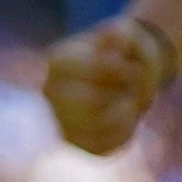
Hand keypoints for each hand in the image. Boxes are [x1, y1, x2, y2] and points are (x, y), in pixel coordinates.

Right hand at [44, 17, 176, 154]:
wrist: (125, 71)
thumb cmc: (124, 51)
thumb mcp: (128, 33)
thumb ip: (121, 34)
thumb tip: (111, 38)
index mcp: (59, 60)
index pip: (99, 70)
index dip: (125, 69)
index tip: (129, 64)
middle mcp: (50, 91)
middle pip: (95, 104)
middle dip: (125, 93)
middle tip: (131, 85)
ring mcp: (59, 119)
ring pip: (99, 128)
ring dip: (128, 112)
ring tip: (129, 100)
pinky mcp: (74, 141)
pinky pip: (103, 148)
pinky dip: (125, 132)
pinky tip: (124, 117)